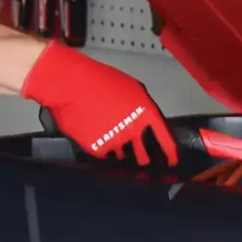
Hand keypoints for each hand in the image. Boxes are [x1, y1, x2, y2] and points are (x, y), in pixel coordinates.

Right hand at [22, 42, 178, 166]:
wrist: (70, 84)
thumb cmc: (99, 80)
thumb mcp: (131, 88)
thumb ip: (143, 107)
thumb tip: (147, 121)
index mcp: (145, 113)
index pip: (165, 141)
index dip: (170, 154)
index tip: (171, 161)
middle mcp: (133, 130)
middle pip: (145, 156)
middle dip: (144, 158)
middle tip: (140, 157)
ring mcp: (115, 142)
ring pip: (124, 157)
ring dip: (121, 153)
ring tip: (111, 140)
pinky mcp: (97, 149)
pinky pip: (105, 156)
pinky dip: (104, 150)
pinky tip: (97, 138)